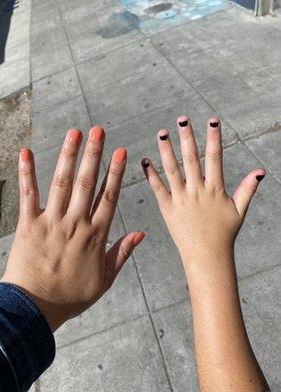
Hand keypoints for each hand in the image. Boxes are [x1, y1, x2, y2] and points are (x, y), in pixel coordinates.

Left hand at [1, 126, 144, 331]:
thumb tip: (141, 233)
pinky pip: (28, 195)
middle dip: (94, 154)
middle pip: (87, 182)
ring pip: (62, 182)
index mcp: (95, 235)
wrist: (36, 308)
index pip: (109, 196)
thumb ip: (123, 253)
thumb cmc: (72, 295)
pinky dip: (27, 173)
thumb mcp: (105, 279)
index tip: (121, 152)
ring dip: (68, 155)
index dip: (116, 172)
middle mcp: (75, 223)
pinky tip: (26, 152)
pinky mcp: (29, 225)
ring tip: (74, 133)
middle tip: (98, 130)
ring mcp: (51, 221)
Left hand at [141, 116, 264, 268]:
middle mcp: (197, 191)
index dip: (214, 138)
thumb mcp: (239, 210)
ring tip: (162, 133)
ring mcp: (181, 199)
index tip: (212, 121)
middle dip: (188, 137)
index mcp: (215, 189)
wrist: (207, 256)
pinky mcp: (168, 209)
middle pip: (192, 159)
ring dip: (167, 150)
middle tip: (182, 119)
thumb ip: (248, 189)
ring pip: (173, 170)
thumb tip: (261, 171)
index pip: (215, 158)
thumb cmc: (224, 234)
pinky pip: (158, 189)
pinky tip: (145, 161)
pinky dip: (151, 175)